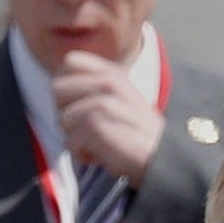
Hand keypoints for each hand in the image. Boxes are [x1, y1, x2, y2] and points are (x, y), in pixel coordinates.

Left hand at [53, 50, 164, 186]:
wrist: (166, 160)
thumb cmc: (143, 136)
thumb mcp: (124, 99)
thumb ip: (96, 86)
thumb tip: (62, 89)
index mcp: (114, 74)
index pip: (70, 62)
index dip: (69, 84)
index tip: (82, 102)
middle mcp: (107, 84)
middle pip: (57, 90)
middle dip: (68, 112)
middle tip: (92, 126)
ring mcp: (100, 104)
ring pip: (62, 120)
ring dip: (78, 137)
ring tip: (102, 142)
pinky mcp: (95, 126)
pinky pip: (70, 142)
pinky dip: (84, 154)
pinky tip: (104, 154)